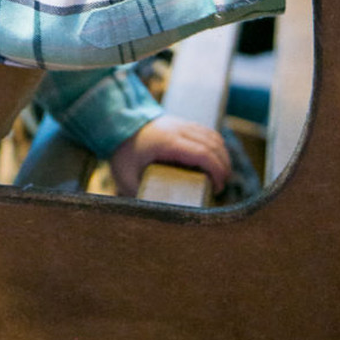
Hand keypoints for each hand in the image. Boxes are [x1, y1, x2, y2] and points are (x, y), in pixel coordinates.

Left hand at [109, 115, 231, 197]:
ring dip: (222, 155)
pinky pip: (206, 131)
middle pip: (213, 145)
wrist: (116, 123)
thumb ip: (139, 195)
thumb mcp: (125, 177)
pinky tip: (215, 159)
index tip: (217, 187)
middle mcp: (177, 130)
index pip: (203, 153)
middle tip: (220, 186)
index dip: (217, 169)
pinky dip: (215, 146)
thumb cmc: (121, 152)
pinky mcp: (181, 123)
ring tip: (221, 175)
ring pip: (213, 136)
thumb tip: (151, 215)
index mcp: (167, 143)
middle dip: (223, 166)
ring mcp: (180, 123)